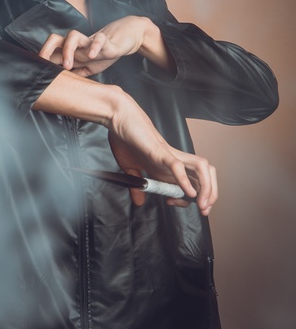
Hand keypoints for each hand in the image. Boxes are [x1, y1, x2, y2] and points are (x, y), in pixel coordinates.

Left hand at [38, 16, 171, 75]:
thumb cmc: (104, 53)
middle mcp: (78, 46)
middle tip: (44, 62)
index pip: (51, 53)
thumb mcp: (88, 69)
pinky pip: (98, 39)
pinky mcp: (105, 40)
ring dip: (68, 50)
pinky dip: (94, 46)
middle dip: (47, 49)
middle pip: (55, 39)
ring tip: (69, 65)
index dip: (41, 60)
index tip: (34, 71)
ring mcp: (90, 41)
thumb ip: (76, 75)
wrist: (126, 38)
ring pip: (73, 36)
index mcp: (72, 53)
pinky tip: (92, 55)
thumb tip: (62, 87)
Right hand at [108, 95, 216, 214]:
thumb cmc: (124, 138)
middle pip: (205, 175)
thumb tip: (139, 201)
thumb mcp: (129, 167)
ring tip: (201, 204)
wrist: (118, 117)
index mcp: (166, 167)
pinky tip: (188, 193)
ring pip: (201, 169)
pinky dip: (185, 181)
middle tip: (204, 210)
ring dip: (206, 188)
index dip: (189, 199)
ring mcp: (170, 155)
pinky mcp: (160, 152)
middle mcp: (173, 161)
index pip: (191, 183)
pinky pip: (177, 166)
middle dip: (210, 194)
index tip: (173, 204)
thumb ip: (137, 185)